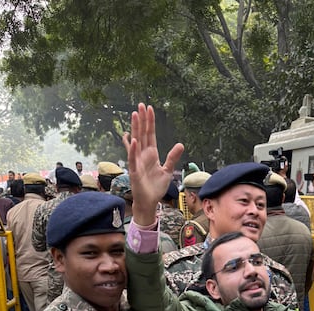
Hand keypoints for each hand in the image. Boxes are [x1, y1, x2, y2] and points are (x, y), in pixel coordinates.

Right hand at [123, 103, 183, 225]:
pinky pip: (133, 159)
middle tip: (140, 105)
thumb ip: (173, 157)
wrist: (149, 202)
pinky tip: (133, 140)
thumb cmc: (156, 187)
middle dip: (142, 120)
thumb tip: (181, 144)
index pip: (150, 134)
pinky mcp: (135, 171)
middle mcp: (143, 155)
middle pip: (142, 134)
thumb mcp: (167, 170)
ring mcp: (137, 162)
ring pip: (136, 142)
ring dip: (135, 129)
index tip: (149, 108)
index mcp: (151, 154)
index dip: (150, 122)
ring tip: (135, 115)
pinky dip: (133, 150)